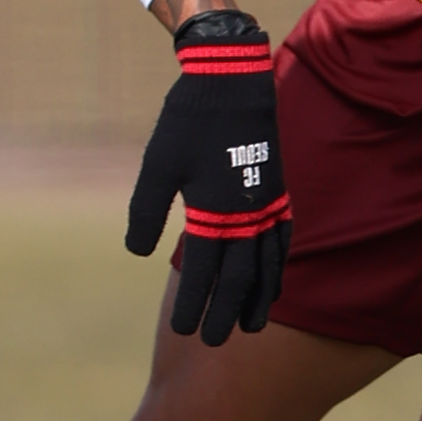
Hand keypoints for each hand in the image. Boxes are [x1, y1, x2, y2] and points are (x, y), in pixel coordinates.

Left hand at [123, 8, 287, 344]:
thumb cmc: (188, 121)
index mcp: (216, 211)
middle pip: (241, 276)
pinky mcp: (276, 189)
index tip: (185, 329)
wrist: (231, 79)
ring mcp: (267, 203)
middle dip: (227, 311)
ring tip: (251, 325)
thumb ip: (147, 212)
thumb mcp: (157, 166)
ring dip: (259, 297)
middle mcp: (248, 213)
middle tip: (215, 341)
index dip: (195, 302)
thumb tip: (139, 253)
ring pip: (268, 263)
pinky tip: (274, 278)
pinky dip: (278, 264)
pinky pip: (282, 238)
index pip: (204, 271)